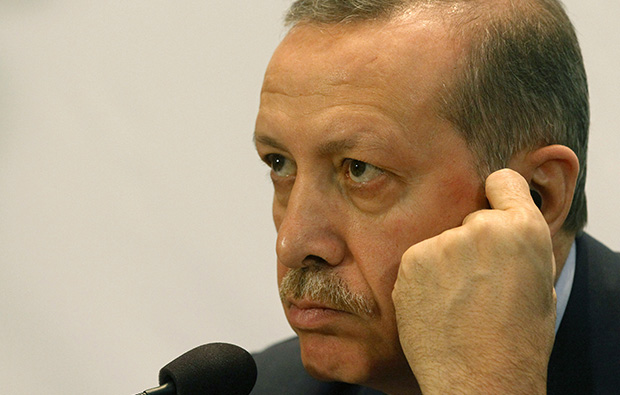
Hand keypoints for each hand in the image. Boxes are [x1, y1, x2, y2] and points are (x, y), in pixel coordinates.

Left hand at [392, 169, 556, 393]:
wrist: (479, 379)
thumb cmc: (516, 340)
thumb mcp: (538, 283)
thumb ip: (519, 244)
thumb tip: (501, 222)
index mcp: (524, 229)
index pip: (504, 181)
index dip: (499, 195)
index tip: (492, 206)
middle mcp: (482, 227)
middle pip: (471, 219)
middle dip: (472, 243)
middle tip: (479, 284)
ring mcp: (443, 243)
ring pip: (443, 242)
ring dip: (446, 263)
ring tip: (458, 302)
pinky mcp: (412, 260)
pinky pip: (419, 260)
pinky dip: (424, 278)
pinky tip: (437, 306)